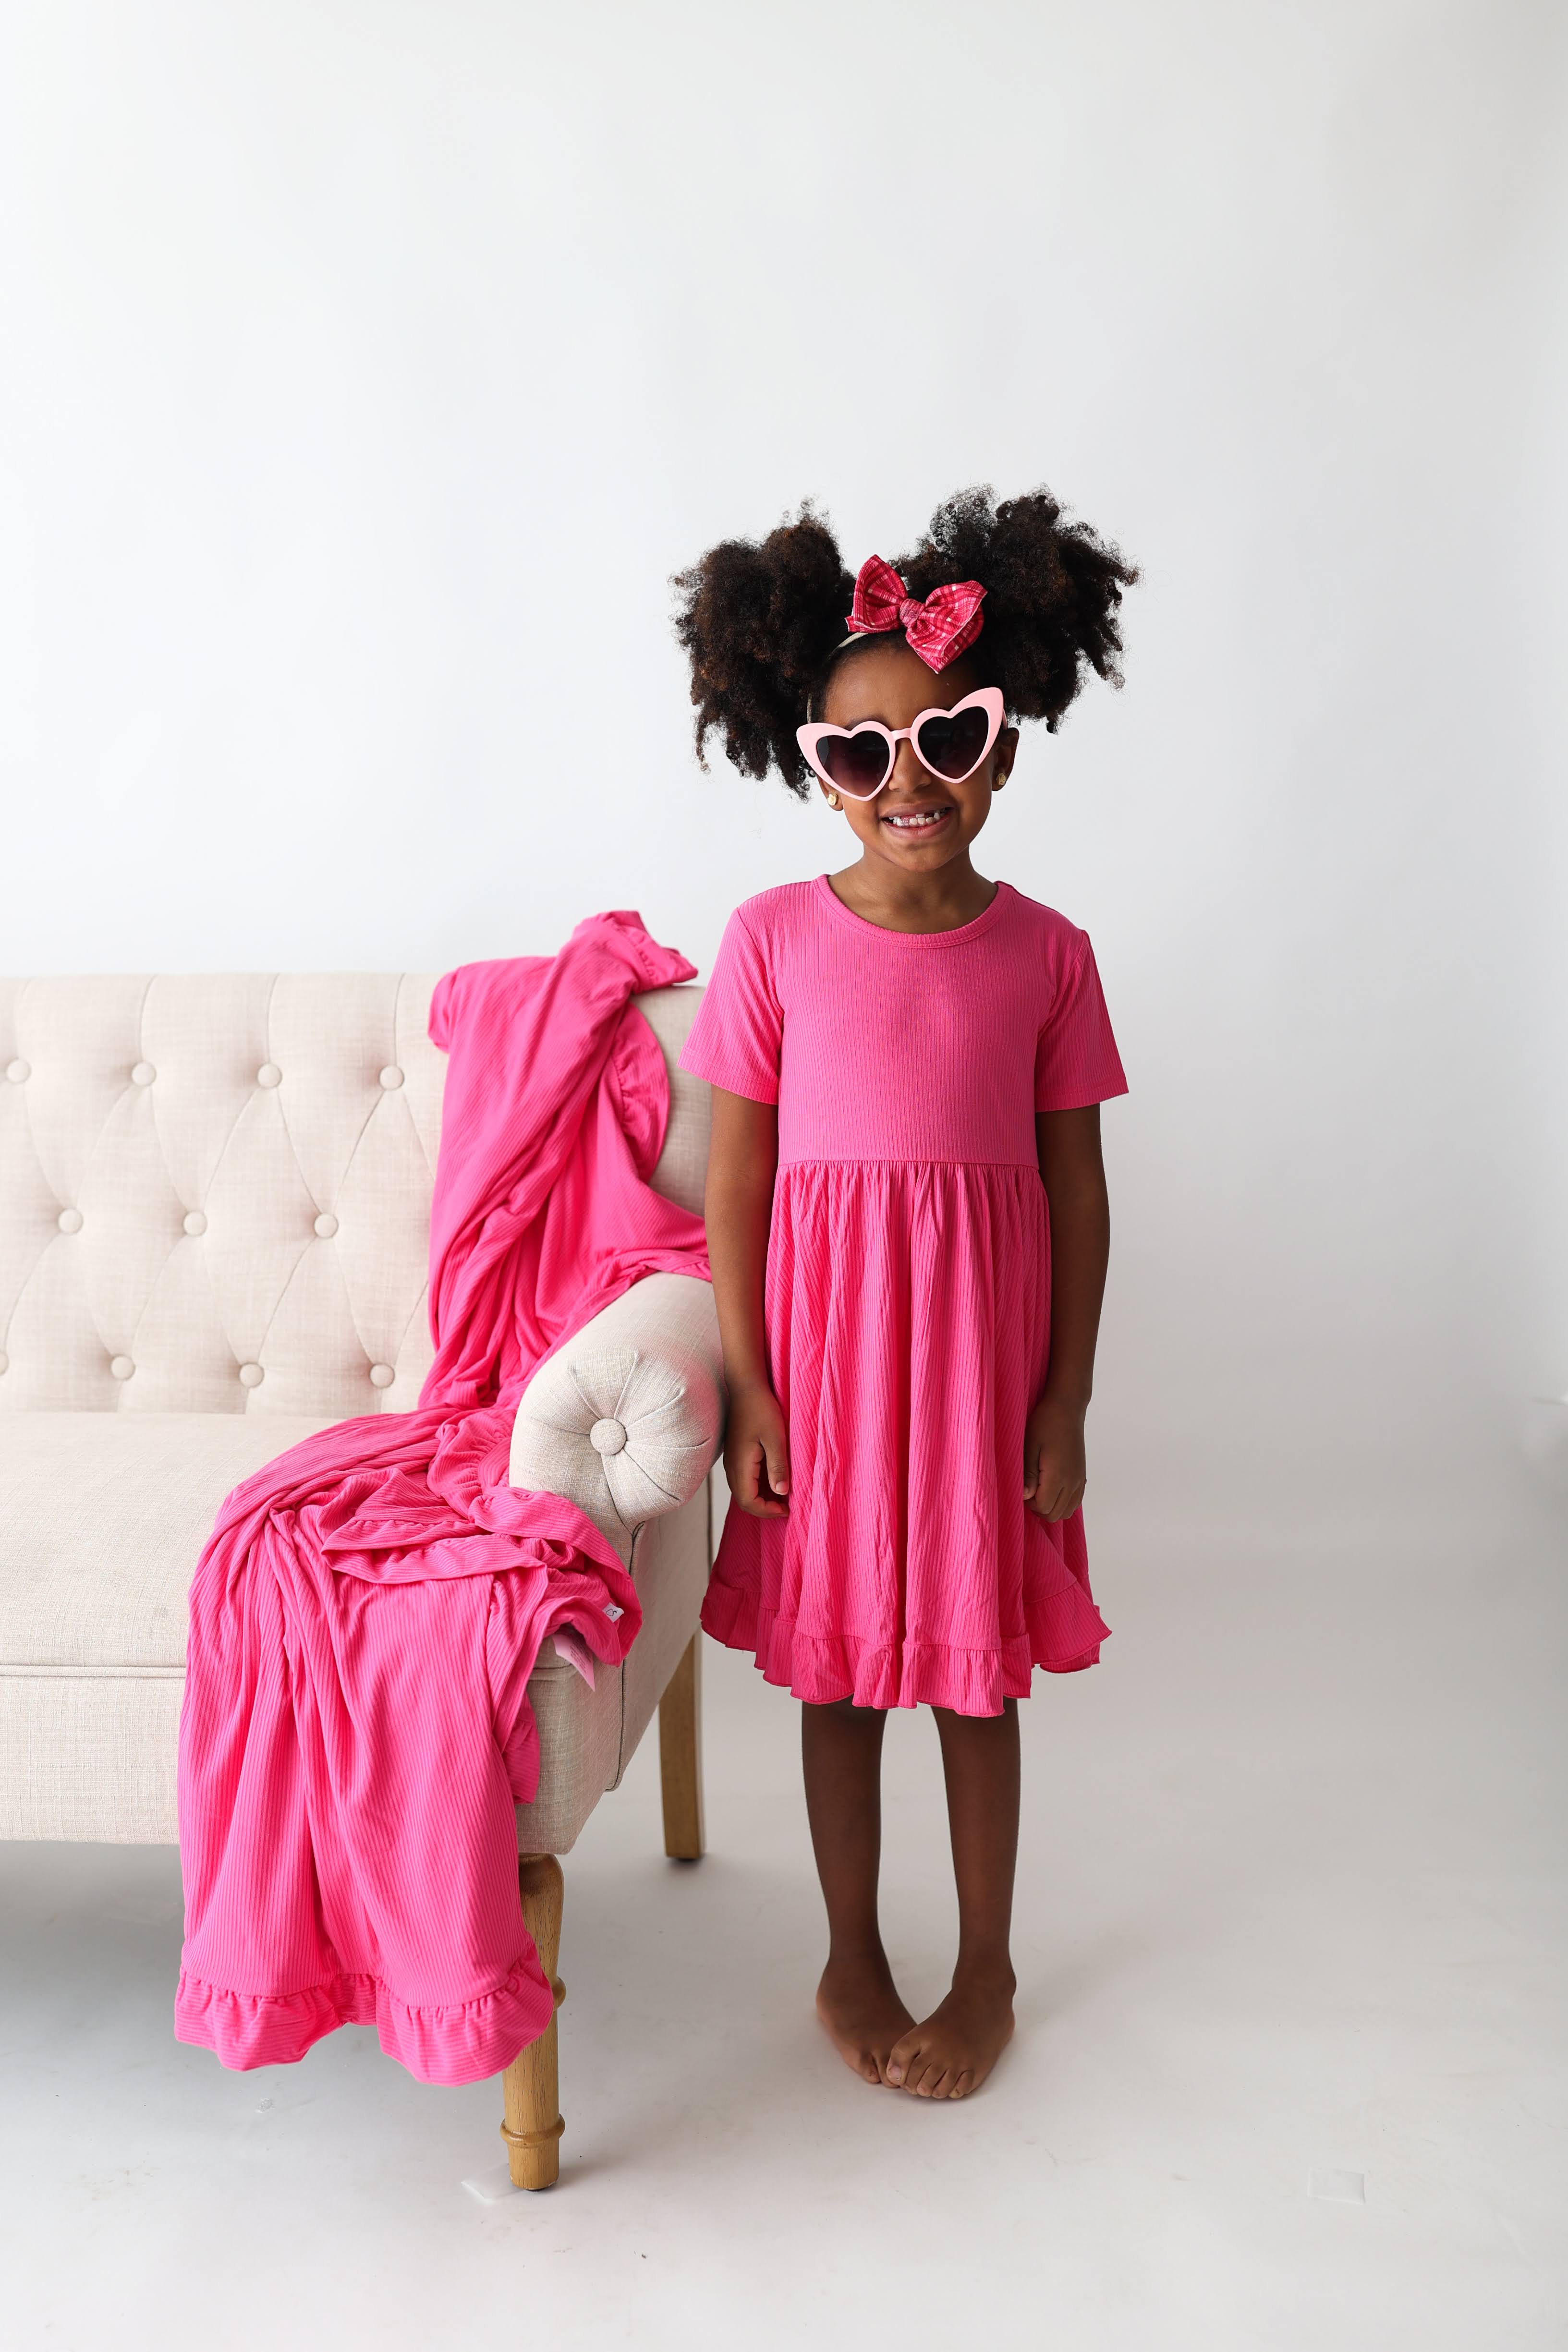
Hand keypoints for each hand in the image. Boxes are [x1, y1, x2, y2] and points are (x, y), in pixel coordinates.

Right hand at [724, 1378, 790, 1517]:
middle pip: (743, 1500)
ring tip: (781, 1496)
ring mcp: (731, 1461)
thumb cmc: (761, 1409)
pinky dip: (757, 1487)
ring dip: (760, 1498)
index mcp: (740, 1465)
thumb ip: (778, 1466)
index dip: (767, 1511)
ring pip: (742, 1491)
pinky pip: (743, 1480)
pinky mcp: (734, 1454)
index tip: (786, 1509)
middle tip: (785, 1507)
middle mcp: (731, 1467)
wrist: (745, 1388)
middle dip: (764, 1508)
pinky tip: (772, 1480)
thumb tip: (781, 1492)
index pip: (748, 1502)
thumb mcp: (775, 1438)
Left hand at [1023, 1397, 1085, 1521]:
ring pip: (1066, 1511)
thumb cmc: (1045, 1424)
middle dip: (1037, 1508)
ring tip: (1038, 1489)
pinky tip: (1051, 1489)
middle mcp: (1073, 1482)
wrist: (1067, 1408)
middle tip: (1027, 1488)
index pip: (1043, 1507)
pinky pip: (1075, 1501)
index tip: (1021, 1487)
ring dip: (1050, 1507)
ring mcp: (1079, 1480)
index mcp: (1059, 1476)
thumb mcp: (1030, 1447)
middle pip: (1054, 1514)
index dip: (1028, 1503)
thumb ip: (1028, 1474)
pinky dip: (1063, 1502)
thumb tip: (1025, 1497)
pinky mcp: (1082, 1476)